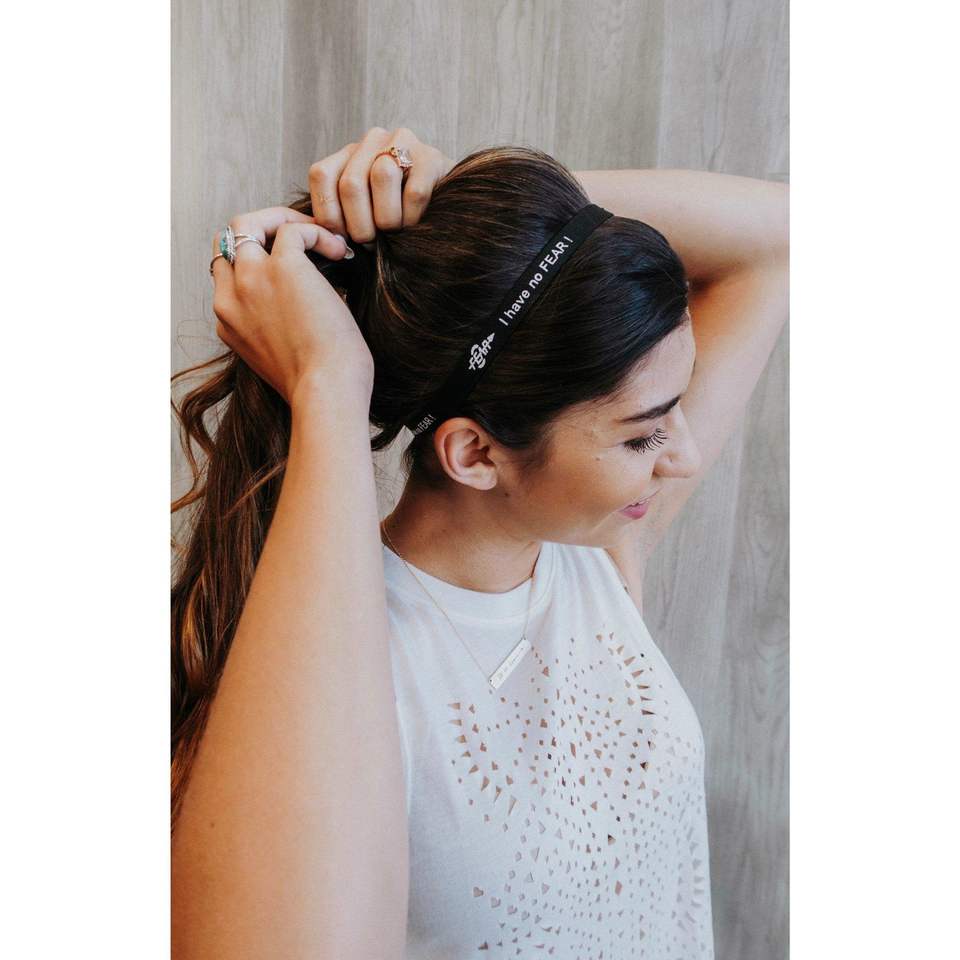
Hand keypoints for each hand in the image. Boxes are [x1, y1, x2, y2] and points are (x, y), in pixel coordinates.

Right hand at [210, 207, 372, 405]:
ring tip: (321, 236)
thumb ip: (277, 328)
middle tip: (304, 241)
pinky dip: (318, 233)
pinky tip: (340, 252)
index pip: (228, 273)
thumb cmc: (319, 385)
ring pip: (247, 223)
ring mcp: (252, 281)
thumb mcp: (282, 357)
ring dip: (285, 221)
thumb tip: (309, 302)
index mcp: (228, 323)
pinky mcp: (283, 268)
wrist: (325, 393)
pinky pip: (292, 230)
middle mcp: (231, 299)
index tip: (295, 267)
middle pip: (228, 241)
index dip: (258, 261)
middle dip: (263, 231)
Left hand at [308, 126, 454, 244]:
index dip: (329, 214)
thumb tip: (327, 240)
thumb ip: (340, 221)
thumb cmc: (397, 215)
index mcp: (349, 154)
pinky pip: (415, 192)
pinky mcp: (432, 157)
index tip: (343, 240)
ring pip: (382, 177)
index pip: (322, 176)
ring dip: (387, 219)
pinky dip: (412, 218)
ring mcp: (404, 142)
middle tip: (372, 243)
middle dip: (360, 225)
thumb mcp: (363, 214)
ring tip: (395, 233)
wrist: (446, 206)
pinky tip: (415, 225)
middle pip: (352, 183)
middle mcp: (373, 140)